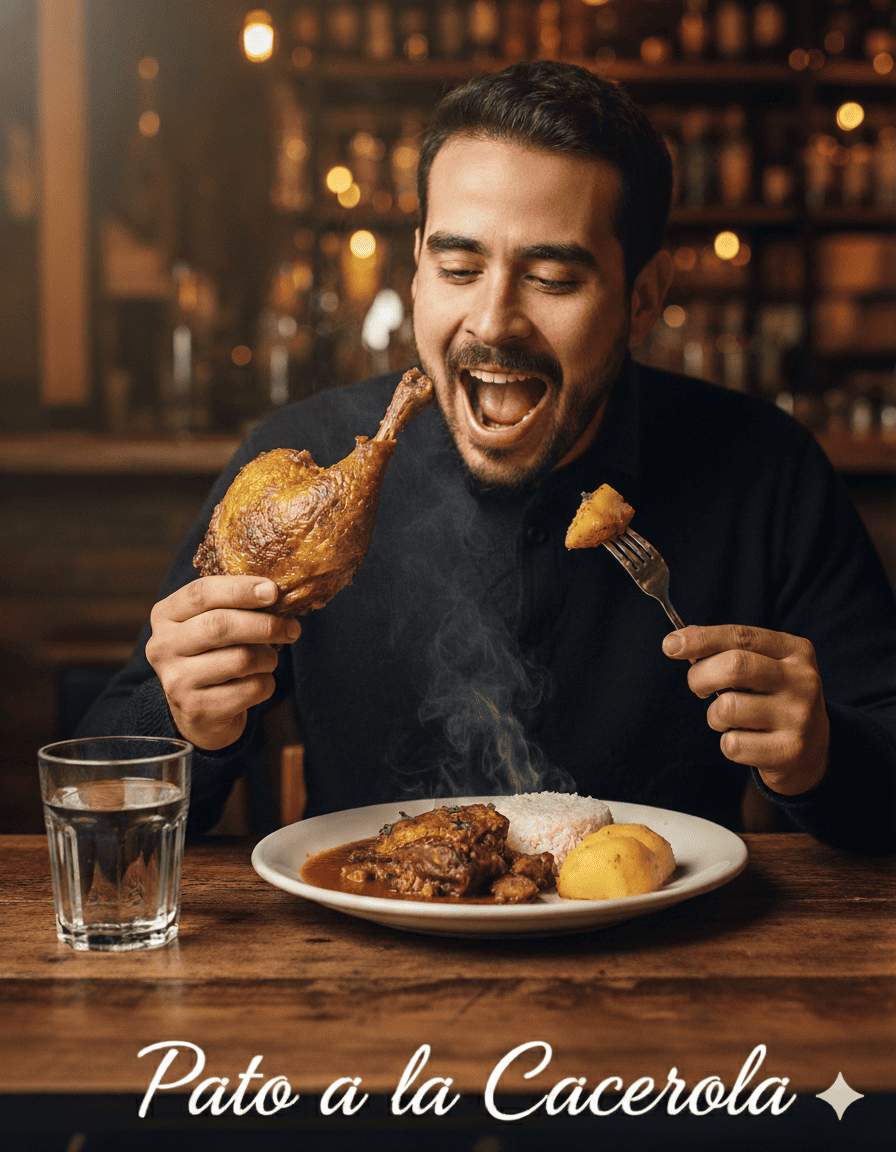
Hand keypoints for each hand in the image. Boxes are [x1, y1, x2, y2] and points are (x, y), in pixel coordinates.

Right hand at [145, 576, 300, 750]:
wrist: (199, 712)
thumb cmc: (213, 655)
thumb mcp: (211, 624)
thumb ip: (235, 606)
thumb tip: (275, 593)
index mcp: (165, 616)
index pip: (201, 593)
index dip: (240, 589)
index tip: (273, 590)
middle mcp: (163, 647)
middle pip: (220, 625)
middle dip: (265, 624)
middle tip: (292, 627)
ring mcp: (177, 681)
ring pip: (241, 659)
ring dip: (268, 657)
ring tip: (269, 658)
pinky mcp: (198, 709)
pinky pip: (251, 689)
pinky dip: (266, 683)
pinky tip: (259, 681)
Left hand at [662, 624, 829, 796]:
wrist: (813, 753)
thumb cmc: (773, 701)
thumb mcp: (763, 668)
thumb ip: (728, 651)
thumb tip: (678, 642)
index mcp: (796, 651)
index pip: (741, 636)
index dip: (701, 638)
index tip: (670, 645)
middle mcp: (803, 680)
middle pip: (733, 666)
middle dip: (700, 676)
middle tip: (698, 688)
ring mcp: (799, 717)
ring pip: (727, 708)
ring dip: (714, 716)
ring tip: (730, 719)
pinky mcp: (790, 751)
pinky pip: (732, 744)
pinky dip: (728, 744)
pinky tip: (746, 742)